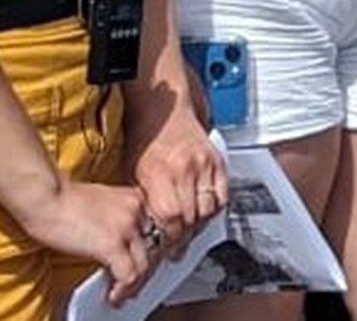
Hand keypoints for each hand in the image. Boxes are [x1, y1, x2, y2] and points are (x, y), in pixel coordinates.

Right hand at [8, 174, 155, 296]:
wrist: (44, 194)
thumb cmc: (62, 197)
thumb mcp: (101, 200)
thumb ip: (117, 215)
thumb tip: (119, 241)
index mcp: (135, 197)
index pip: (158, 228)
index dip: (152, 249)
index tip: (144, 263)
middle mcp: (137, 209)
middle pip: (155, 247)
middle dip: (146, 269)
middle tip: (135, 284)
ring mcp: (126, 226)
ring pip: (145, 265)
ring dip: (135, 284)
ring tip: (123, 294)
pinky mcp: (112, 243)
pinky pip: (128, 275)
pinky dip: (123, 290)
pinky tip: (113, 295)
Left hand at [131, 110, 229, 248]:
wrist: (161, 109)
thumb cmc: (143, 139)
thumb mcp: (133, 173)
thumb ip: (145, 202)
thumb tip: (149, 232)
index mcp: (160, 171)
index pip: (172, 217)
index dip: (169, 237)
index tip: (164, 247)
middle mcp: (185, 167)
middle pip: (192, 216)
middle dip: (183, 236)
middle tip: (176, 246)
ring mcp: (205, 163)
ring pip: (210, 209)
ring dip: (199, 225)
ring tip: (188, 231)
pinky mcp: (218, 161)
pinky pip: (222, 196)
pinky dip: (214, 209)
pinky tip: (202, 214)